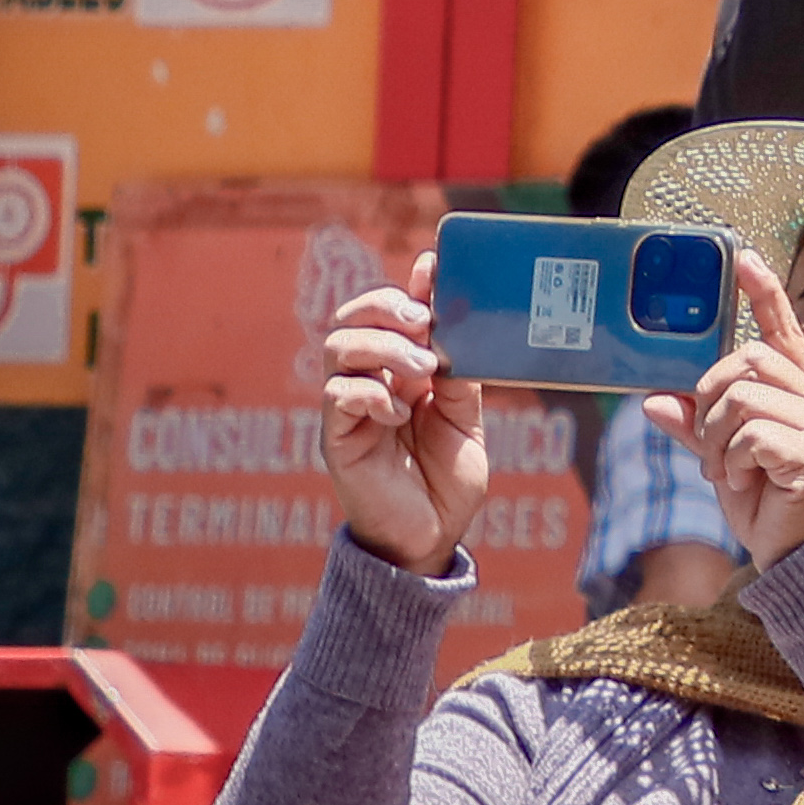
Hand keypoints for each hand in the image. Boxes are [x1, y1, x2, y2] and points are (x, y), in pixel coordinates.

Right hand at [321, 251, 490, 575]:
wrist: (431, 537)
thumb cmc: (447, 479)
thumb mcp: (466, 418)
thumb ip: (459, 372)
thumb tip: (456, 317)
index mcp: (401, 370)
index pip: (390, 314)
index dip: (409, 288)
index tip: (433, 267)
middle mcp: (370, 380)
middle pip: (351, 318)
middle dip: (386, 307)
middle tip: (423, 322)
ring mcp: (350, 408)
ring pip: (338, 347)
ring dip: (383, 347)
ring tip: (421, 371)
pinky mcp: (337, 438)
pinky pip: (337, 396)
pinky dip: (370, 392)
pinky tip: (398, 410)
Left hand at [644, 252, 803, 565]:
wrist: (801, 557)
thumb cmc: (769, 503)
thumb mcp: (722, 459)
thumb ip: (695, 428)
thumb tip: (653, 402)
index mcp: (799, 393)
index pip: (783, 332)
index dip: (764, 294)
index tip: (743, 258)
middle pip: (748, 361)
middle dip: (711, 397)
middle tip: (708, 439)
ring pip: (743, 398)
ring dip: (717, 438)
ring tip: (725, 469)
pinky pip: (752, 435)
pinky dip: (731, 460)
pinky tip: (739, 481)